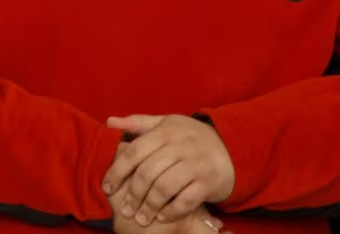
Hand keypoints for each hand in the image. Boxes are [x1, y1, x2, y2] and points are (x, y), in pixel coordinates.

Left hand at [103, 114, 234, 226]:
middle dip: (133, 194)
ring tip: (141, 217)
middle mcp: (180, 146)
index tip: (107, 187)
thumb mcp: (167, 124)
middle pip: (148, 173)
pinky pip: (185, 200)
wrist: (232, 147)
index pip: (135, 151)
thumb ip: (138, 123)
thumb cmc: (192, 137)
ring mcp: (195, 164)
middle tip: (125, 209)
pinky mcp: (208, 182)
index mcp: (166, 131)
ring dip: (149, 206)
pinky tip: (161, 216)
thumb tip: (109, 121)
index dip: (118, 171)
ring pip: (165, 188)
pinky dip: (171, 211)